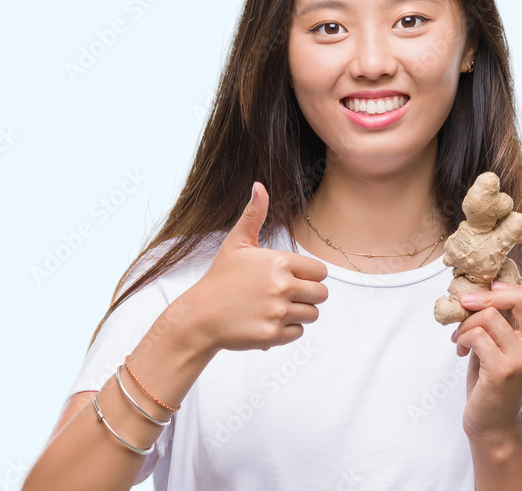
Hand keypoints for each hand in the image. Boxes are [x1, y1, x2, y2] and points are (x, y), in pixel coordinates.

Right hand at [184, 181, 328, 352]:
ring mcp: (277, 312)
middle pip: (321, 294)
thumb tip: (259, 185)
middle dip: (307, 296)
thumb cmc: (220, 278)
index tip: (291, 278)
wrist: (199, 316)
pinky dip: (286, 331)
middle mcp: (281, 287)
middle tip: (284, 295)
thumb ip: (254, 215)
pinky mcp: (273, 335)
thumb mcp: (236, 243)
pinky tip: (267, 321)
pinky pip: (298, 333)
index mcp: (278, 262)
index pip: (319, 271)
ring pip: (312, 314)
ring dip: (298, 313)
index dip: (308, 275)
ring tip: (274, 308)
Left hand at [451, 280, 521, 440]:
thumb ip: (501, 321)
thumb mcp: (500, 346)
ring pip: (491, 315)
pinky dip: (462, 338)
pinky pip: (477, 335)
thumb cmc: (491, 382)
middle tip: (464, 304)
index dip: (513, 286)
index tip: (489, 292)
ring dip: (466, 322)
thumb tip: (479, 289)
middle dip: (487, 295)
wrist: (492, 425)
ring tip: (460, 338)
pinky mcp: (503, 370)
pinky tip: (460, 350)